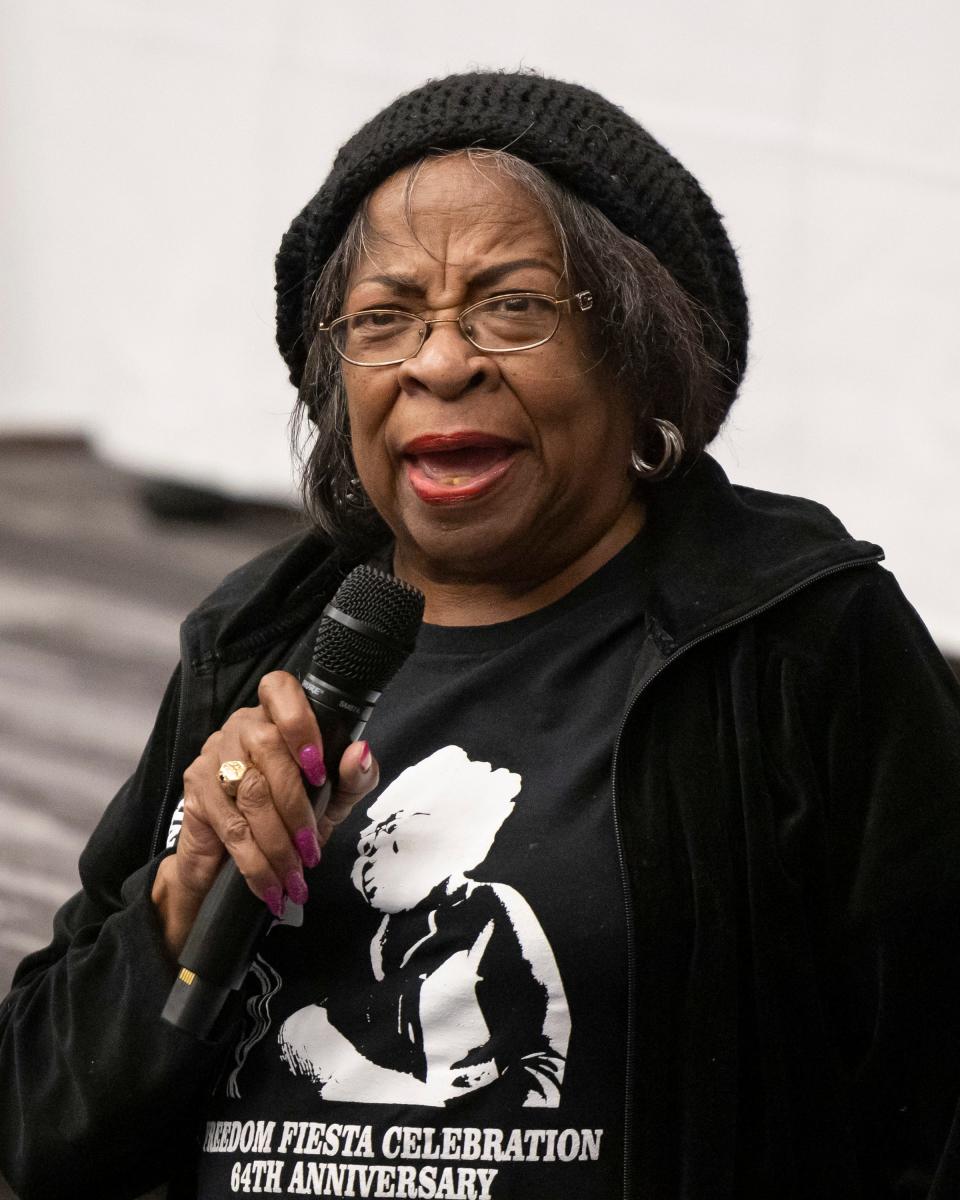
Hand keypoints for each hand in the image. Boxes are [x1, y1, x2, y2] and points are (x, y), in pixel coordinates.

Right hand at [151, 670, 378, 956]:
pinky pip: (230, 825)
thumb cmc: (292, 815)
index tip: (318, 770)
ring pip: (249, 792)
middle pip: (269, 749)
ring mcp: (215, 754)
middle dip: (296, 807)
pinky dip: (255, 861)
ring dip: (277, 842)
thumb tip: (360, 752)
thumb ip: (352, 776)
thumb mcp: (333, 798)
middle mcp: (243, 726)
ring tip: (296, 875)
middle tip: (311, 848)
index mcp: (278, 715)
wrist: (234, 860)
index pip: (280, 689)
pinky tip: (270, 884)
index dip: (300, 723)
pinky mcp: (196, 789)